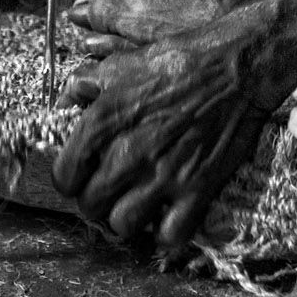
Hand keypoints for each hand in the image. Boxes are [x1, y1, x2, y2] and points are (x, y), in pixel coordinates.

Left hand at [51, 20, 271, 250]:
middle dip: (93, 201)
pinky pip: (170, 235)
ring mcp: (164, 174)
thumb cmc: (176, 61)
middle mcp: (128, 152)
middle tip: (106, 191)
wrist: (233, 68)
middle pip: (90, 206)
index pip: (64, 176)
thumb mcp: (120, 64)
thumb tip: (63, 104)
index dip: (68, 179)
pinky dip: (165, 232)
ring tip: (133, 204)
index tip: (79, 176)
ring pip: (123, 225)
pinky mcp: (198, 188)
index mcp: (103, 120)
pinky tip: (165, 215)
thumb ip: (84, 84)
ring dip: (125, 218)